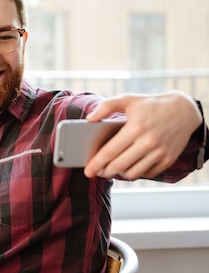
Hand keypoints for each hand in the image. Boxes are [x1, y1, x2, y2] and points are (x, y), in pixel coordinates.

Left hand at [84, 91, 202, 179]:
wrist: (185, 109)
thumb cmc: (151, 104)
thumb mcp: (128, 99)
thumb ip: (106, 106)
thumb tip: (89, 118)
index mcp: (135, 128)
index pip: (110, 151)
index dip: (96, 163)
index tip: (88, 171)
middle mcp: (148, 142)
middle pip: (119, 166)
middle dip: (104, 172)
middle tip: (97, 172)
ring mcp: (160, 152)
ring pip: (133, 173)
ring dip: (119, 174)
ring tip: (112, 170)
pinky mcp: (169, 159)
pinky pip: (147, 173)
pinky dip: (136, 173)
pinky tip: (129, 167)